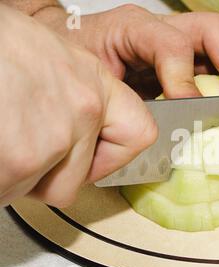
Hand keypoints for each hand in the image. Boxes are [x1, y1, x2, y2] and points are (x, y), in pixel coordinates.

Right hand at [0, 5, 156, 206]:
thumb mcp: (50, 58)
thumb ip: (73, 97)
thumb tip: (80, 131)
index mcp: (95, 83)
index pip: (138, 135)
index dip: (112, 156)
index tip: (95, 158)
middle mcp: (83, 111)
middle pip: (77, 179)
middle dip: (48, 174)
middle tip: (22, 147)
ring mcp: (53, 139)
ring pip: (40, 188)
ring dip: (16, 175)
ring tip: (3, 135)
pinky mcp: (19, 161)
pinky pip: (9, 191)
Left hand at [34, 4, 218, 97]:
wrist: (67, 49)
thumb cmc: (75, 63)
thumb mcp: (90, 81)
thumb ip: (122, 99)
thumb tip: (152, 131)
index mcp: (133, 28)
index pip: (171, 45)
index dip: (184, 78)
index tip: (190, 107)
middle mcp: (163, 30)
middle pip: (212, 31)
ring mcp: (178, 42)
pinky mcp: (186, 61)